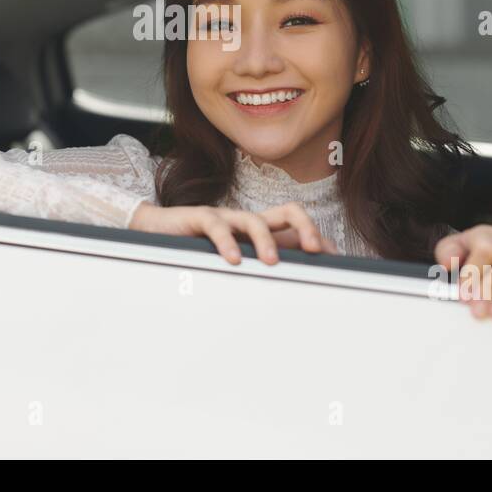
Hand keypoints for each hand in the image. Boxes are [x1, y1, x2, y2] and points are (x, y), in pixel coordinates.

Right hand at [130, 201, 336, 265]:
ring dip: (266, 241)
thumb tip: (295, 280)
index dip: (319, 239)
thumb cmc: (199, 247)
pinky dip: (227, 242)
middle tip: (314, 251)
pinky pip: (217, 226)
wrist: (157, 230)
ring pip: (255, 219)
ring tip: (271, 262)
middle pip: (288, 211)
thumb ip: (260, 262)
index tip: (334, 258)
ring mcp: (227, 218)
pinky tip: (233, 259)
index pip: (299, 227)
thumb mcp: (237, 257)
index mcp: (261, 230)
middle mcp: (249, 221)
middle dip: (306, 227)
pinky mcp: (200, 217)